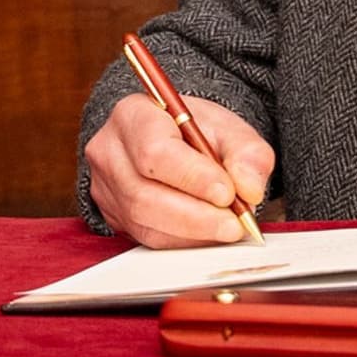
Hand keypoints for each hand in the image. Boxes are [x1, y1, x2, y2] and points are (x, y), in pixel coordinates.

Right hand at [85, 92, 274, 246]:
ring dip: (193, 232)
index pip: (155, 152)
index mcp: (133, 115)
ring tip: (228, 227)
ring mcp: (107, 188)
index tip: (227, 193)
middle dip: (197, 216)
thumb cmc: (195, 130)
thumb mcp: (227, 127)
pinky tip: (208, 233)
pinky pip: (147, 238)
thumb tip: (249, 189)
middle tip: (235, 223)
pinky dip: (183, 241)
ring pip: (145, 222)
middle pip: (144, 195)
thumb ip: (247, 152)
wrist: (172, 140)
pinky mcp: (115, 217)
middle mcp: (109, 152)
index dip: (192, 177)